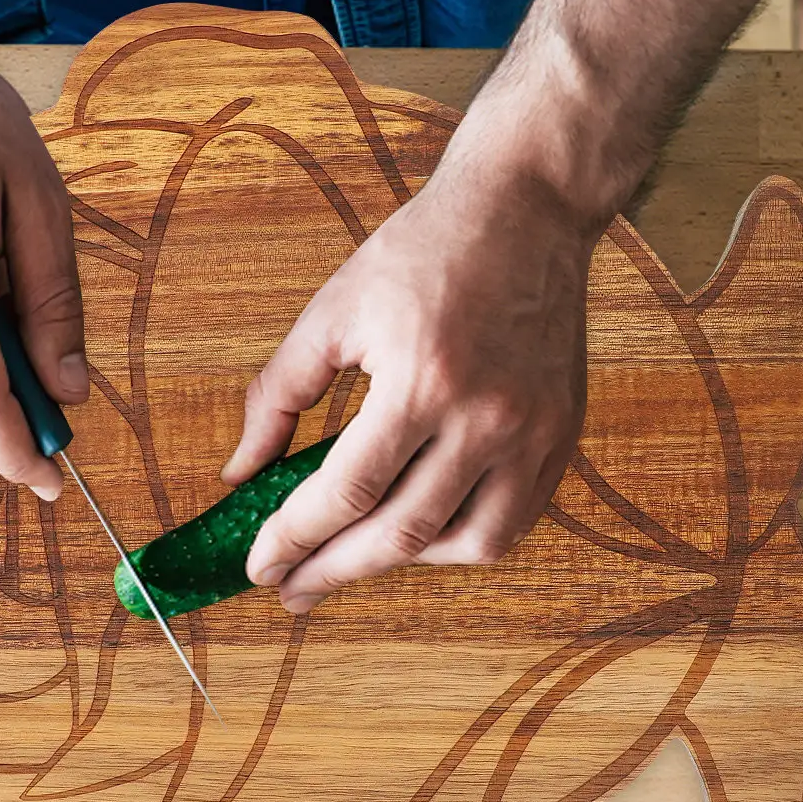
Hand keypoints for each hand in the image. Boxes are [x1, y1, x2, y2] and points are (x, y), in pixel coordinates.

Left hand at [224, 165, 589, 611]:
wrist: (527, 210)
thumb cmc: (422, 253)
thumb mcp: (332, 313)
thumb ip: (277, 396)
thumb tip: (240, 474)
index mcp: (422, 379)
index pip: (347, 491)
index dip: (294, 539)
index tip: (259, 566)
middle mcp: (487, 416)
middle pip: (401, 533)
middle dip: (335, 571)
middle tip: (291, 592)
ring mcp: (534, 432)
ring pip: (465, 544)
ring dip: (400, 562)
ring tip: (353, 557)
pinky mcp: (562, 436)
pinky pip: (512, 522)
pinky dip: (459, 541)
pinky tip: (417, 534)